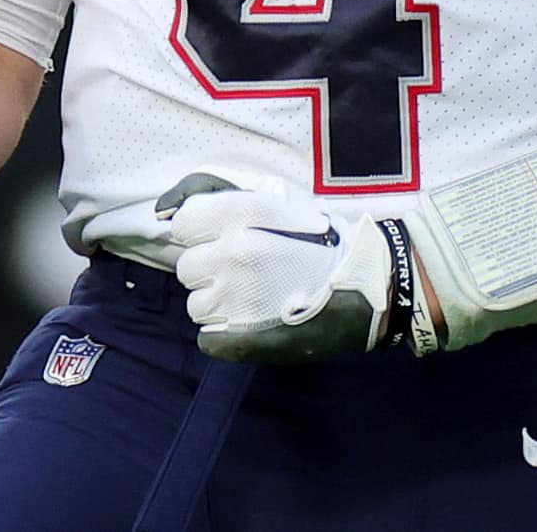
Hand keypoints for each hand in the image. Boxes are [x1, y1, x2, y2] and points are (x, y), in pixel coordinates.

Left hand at [161, 178, 415, 362]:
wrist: (369, 288)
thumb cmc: (326, 243)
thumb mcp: (281, 203)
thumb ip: (228, 199)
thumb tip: (167, 208)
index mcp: (243, 215)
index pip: (184, 223)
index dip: (199, 233)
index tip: (220, 239)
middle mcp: (234, 253)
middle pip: (187, 268)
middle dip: (209, 270)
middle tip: (246, 272)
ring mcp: (236, 297)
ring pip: (197, 305)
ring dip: (219, 303)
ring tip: (255, 299)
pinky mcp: (242, 336)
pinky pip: (208, 337)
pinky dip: (224, 334)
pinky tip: (252, 323)